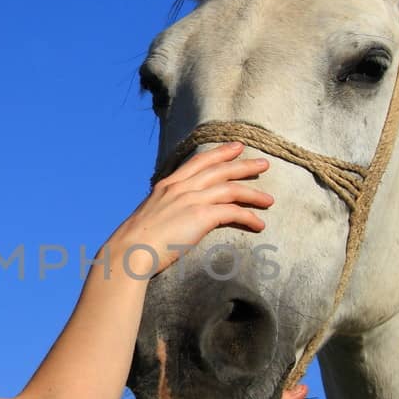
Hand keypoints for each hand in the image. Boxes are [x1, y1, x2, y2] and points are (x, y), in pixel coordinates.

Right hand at [106, 142, 271, 275]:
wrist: (129, 251)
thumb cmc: (135, 241)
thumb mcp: (149, 215)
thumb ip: (164, 209)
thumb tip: (170, 217)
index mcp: (167, 184)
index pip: (199, 161)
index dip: (220, 152)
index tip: (236, 147)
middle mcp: (181, 187)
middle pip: (219, 170)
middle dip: (244, 165)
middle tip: (263, 163)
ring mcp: (191, 200)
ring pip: (230, 189)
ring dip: (253, 193)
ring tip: (269, 200)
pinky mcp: (200, 216)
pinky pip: (232, 212)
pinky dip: (249, 217)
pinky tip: (259, 225)